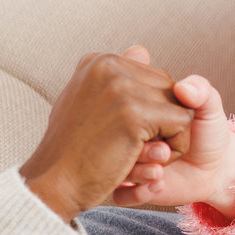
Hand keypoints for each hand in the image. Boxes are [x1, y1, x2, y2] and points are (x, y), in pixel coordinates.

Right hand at [20, 46, 199, 221]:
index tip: (121, 133)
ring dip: (170, 138)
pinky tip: (146, 162)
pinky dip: (175, 149)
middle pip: (170, 90)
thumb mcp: (87, 104)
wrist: (52, 185)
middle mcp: (109, 65)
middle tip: (135, 148)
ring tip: (138, 154)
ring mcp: (120, 87)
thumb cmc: (71, 151)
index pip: (154, 79)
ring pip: (180, 106)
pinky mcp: (133, 113)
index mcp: (99, 61)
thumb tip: (142, 50)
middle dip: (164, 123)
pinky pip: (182, 125)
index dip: (151, 112)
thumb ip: (113, 80)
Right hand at [111, 52, 234, 216]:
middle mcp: (127, 135)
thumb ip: (201, 90)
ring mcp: (126, 161)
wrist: (215, 169)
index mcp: (138, 110)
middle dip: (142, 148)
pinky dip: (139, 192)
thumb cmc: (207, 132)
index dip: (152, 117)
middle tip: (163, 151)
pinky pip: (121, 194)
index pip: (129, 108)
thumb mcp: (208, 106)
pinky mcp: (130, 187)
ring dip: (139, 171)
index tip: (169, 123)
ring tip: (159, 172)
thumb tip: (181, 88)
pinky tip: (159, 185)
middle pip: (118, 140)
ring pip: (116, 168)